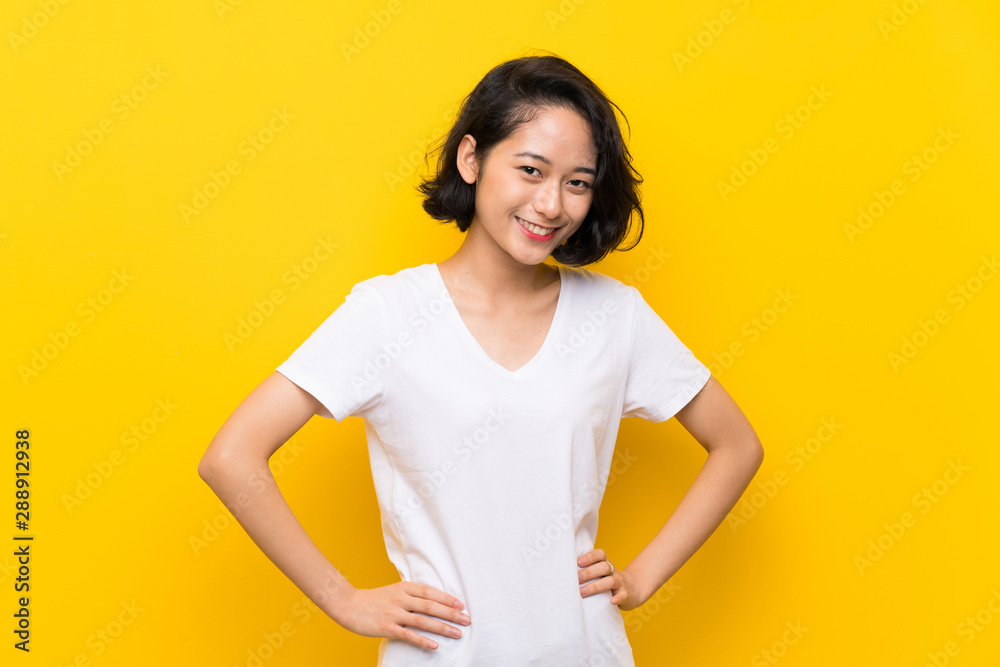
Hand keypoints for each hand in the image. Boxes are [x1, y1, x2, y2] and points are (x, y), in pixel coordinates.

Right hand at [331, 582, 470, 650]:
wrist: (348, 605)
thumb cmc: (373, 599)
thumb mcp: (393, 590)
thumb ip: (411, 594)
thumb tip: (433, 601)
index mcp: (403, 588)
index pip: (430, 592)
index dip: (447, 598)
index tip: (461, 605)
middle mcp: (400, 599)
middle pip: (430, 606)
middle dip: (451, 613)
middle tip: (467, 619)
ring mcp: (394, 614)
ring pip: (423, 621)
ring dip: (442, 627)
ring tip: (457, 633)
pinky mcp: (387, 628)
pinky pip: (408, 635)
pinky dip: (423, 641)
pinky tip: (435, 646)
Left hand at [577, 548, 643, 610]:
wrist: (632, 590)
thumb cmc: (606, 581)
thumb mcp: (599, 573)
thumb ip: (585, 571)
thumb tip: (561, 571)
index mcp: (605, 564)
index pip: (600, 554)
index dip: (590, 556)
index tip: (578, 562)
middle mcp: (613, 571)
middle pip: (603, 567)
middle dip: (588, 573)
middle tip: (575, 580)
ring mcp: (620, 583)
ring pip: (610, 581)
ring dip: (595, 587)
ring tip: (582, 593)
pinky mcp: (625, 595)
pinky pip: (623, 595)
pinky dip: (617, 598)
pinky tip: (611, 601)